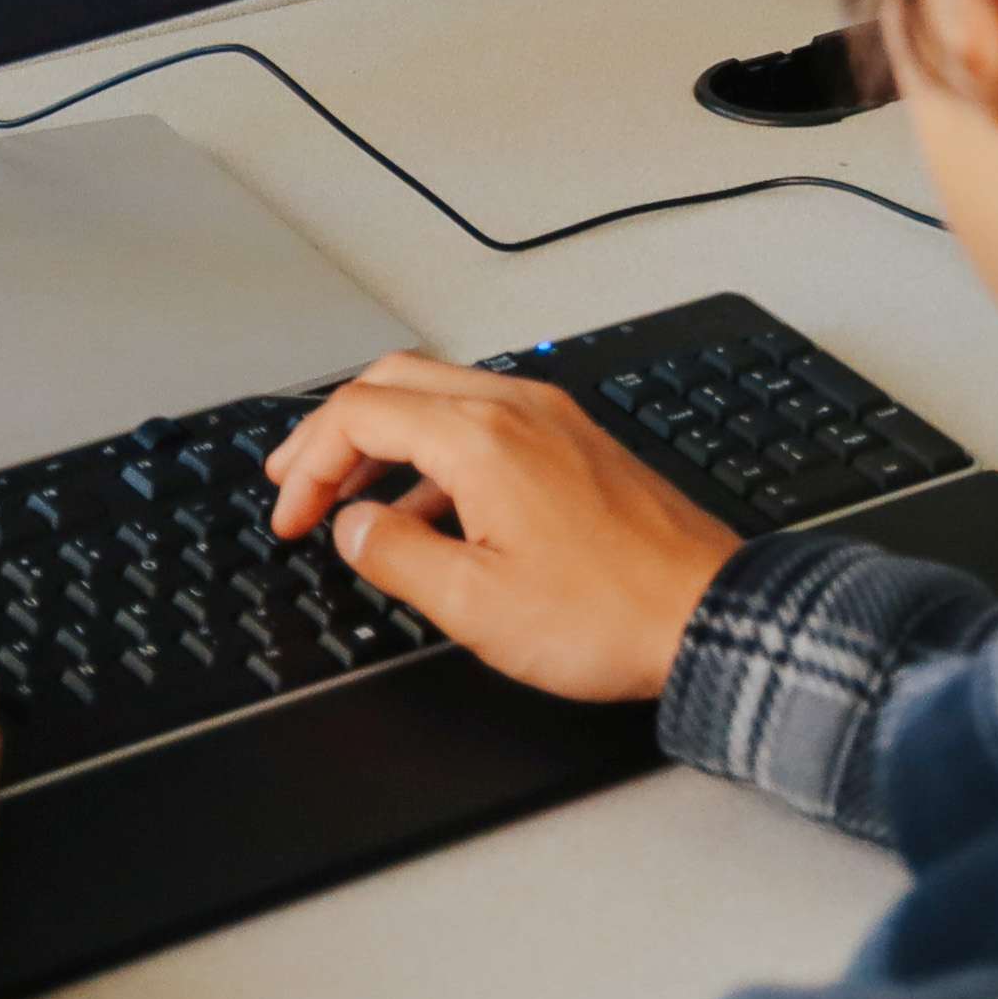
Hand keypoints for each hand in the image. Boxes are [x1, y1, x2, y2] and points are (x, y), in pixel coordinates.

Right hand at [257, 357, 741, 703]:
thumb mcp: (475, 604)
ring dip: (385, 439)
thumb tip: (354, 526)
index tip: (289, 515)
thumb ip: (398, 555)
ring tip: (351, 500)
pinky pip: (486, 423)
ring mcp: (553, 420)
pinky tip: (427, 511)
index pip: (361, 413)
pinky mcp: (577, 444)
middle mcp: (517, 408)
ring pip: (441, 398)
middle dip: (334, 432)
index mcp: (481, 437)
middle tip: (296, 483)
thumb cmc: (606, 614)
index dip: (309, 464)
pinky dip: (436, 452)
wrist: (708, 615)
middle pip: (395, 383)